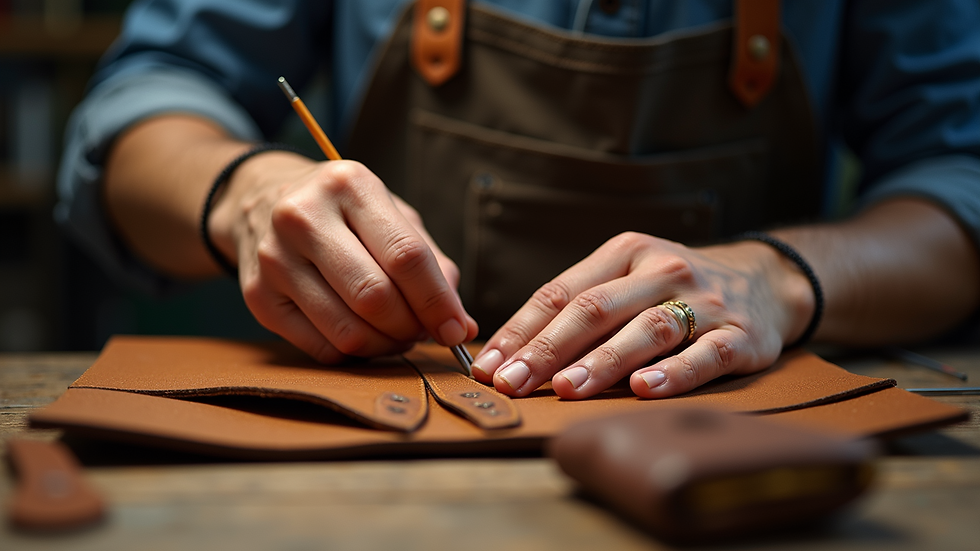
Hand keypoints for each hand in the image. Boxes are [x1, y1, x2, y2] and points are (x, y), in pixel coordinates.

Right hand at [209, 153, 477, 362]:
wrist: (261, 200)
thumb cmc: (344, 212)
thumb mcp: (392, 215)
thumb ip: (433, 264)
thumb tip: (461, 325)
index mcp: (348, 185)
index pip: (405, 255)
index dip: (437, 302)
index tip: (457, 329)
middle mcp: (303, 216)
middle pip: (374, 297)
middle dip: (410, 327)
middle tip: (423, 332)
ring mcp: (273, 258)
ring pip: (347, 331)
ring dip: (385, 345)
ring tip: (396, 335)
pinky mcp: (258, 296)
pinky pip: (321, 347)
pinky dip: (354, 353)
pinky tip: (364, 336)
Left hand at [470, 232, 814, 398]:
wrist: (766, 279)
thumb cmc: (676, 287)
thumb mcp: (629, 278)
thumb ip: (580, 306)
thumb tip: (513, 352)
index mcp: (624, 253)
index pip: (561, 292)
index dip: (521, 330)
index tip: (488, 366)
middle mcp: (660, 271)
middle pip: (595, 309)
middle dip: (547, 349)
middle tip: (513, 382)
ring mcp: (702, 302)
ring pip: (645, 330)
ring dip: (602, 362)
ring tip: (567, 388)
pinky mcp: (739, 335)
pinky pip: (703, 355)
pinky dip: (672, 374)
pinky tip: (643, 391)